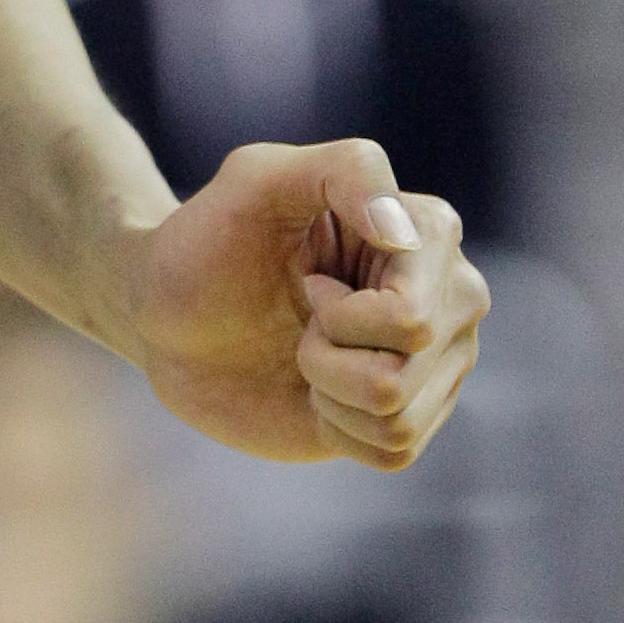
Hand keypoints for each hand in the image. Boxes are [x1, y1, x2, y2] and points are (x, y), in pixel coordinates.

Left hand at [116, 138, 485, 467]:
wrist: (171, 315)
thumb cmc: (211, 239)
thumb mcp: (257, 178)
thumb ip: (344, 171)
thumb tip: (405, 234)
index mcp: (433, 233)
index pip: (411, 317)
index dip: (340, 313)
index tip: (308, 276)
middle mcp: (452, 297)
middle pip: (407, 369)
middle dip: (328, 352)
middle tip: (304, 314)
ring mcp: (437, 362)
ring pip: (400, 417)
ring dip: (329, 389)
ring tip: (307, 350)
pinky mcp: (408, 417)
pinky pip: (395, 451)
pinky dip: (339, 428)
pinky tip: (318, 390)